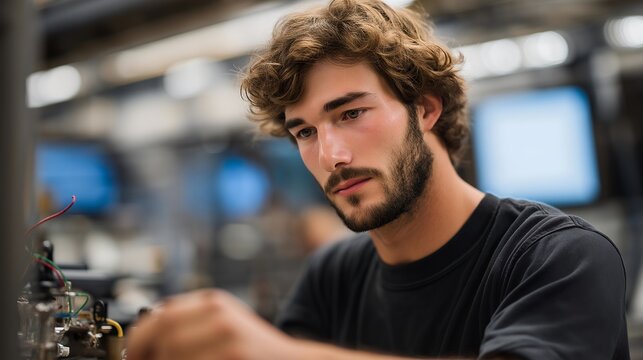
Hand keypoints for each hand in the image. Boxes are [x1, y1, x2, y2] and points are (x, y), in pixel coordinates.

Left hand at [126, 289, 297, 359]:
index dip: (139, 337)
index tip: (132, 354)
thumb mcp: (223, 326)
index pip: (162, 314)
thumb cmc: (255, 351)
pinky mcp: (234, 357)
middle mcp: (220, 314)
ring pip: (173, 354)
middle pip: (164, 333)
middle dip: (146, 354)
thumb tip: (144, 339)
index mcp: (213, 302)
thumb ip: (190, 325)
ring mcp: (228, 337)